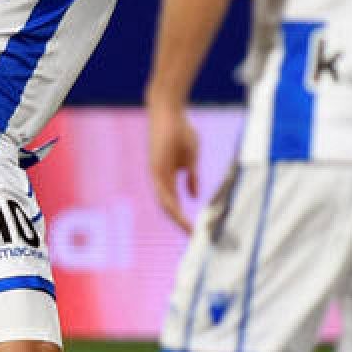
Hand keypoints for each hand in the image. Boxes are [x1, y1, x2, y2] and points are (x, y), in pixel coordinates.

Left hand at [147, 100, 199, 232]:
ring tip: (189, 231)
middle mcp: (160, 179)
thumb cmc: (180, 132)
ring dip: (177, 218)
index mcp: (168, 178)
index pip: (175, 203)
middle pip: (169, 207)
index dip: (183, 218)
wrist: (170, 113)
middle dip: (181, 223)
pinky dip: (171, 204)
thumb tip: (193, 196)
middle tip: (193, 238)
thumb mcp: (190, 159)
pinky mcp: (155, 167)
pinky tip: (179, 214)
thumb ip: (191, 177)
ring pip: (165, 203)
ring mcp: (156, 174)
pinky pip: (162, 190)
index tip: (196, 231)